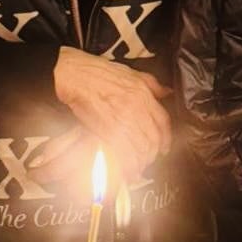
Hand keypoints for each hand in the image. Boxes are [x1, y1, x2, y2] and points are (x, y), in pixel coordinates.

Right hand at [50, 48, 171, 180]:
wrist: (75, 75)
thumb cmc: (98, 73)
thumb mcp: (132, 73)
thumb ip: (153, 84)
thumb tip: (166, 92)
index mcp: (143, 95)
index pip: (163, 122)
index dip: (166, 138)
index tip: (164, 147)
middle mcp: (135, 108)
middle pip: (153, 138)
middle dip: (153, 153)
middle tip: (149, 159)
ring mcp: (121, 120)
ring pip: (140, 148)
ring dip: (140, 162)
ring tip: (137, 167)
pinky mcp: (106, 130)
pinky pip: (123, 153)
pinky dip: (126, 165)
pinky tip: (126, 169)